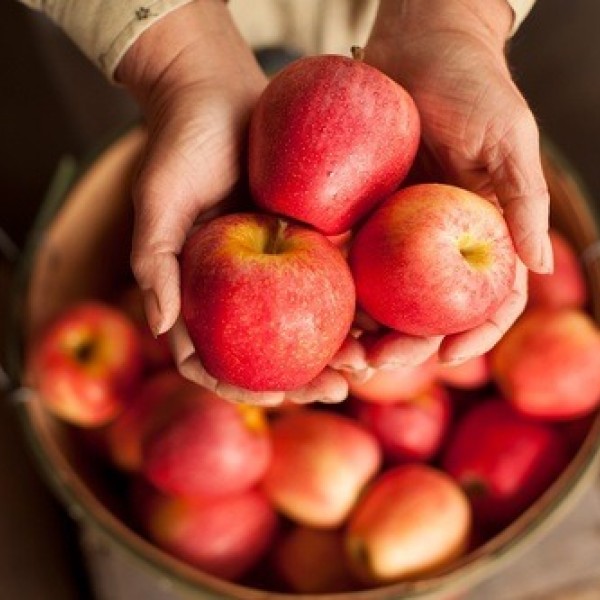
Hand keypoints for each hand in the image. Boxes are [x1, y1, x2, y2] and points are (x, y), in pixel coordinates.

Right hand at [117, 1, 348, 405]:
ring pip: (306, 323)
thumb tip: (161, 328)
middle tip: (337, 392)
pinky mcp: (308, 237)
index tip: (275, 398)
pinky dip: (353, 303)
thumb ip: (154, 261)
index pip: (214, 354)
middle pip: (269, 350)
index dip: (239, 384)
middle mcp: (239, 287)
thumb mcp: (158, 200)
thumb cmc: (182, 144)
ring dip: (336, 352)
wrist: (219, 91)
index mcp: (201, 290)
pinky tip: (379, 318)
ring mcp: (276, 266)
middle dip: (302, 380)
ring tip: (368, 366)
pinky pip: (331, 277)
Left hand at [337, 0, 547, 368]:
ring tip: (340, 352)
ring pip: (384, 298)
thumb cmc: (472, 86)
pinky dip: (338, 290)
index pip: (488, 301)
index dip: (473, 335)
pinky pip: (349, 261)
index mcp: (482, 235)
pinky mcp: (362, 216)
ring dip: (364, 331)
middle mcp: (440, 244)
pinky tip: (319, 307)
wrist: (419, 44)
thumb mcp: (508, 139)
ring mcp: (399, 235)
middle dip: (406, 346)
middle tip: (377, 363)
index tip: (448, 357)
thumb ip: (523, 200)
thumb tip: (537, 263)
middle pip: (427, 313)